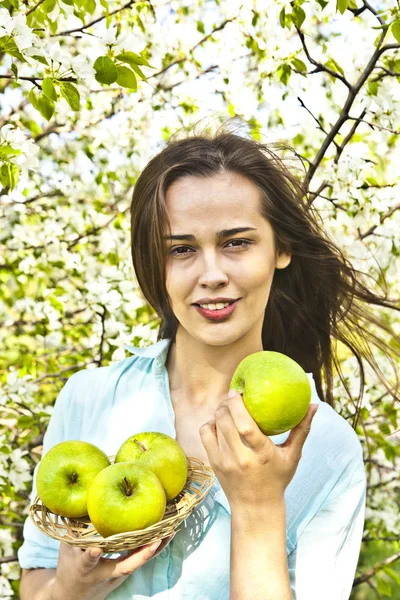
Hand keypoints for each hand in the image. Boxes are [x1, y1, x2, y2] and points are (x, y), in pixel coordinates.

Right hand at [52, 534, 174, 599]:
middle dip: (140, 556)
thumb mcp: (66, 551)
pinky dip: (154, 548)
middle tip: (155, 542)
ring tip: (170, 533)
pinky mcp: (125, 572)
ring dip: (155, 549)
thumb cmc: (69, 569)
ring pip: (138, 563)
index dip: (91, 557)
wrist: (73, 598)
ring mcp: (117, 575)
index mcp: (83, 569)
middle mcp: (104, 574)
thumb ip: (72, 532)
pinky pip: (141, 559)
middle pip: (124, 567)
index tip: (96, 550)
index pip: (87, 563)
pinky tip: (167, 534)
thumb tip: (76, 506)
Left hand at [199, 389, 317, 510]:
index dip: (237, 405)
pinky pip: (205, 434)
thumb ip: (302, 429)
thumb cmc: (277, 479)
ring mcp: (224, 461)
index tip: (238, 392)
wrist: (255, 507)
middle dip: (226, 403)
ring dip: (220, 412)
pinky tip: (220, 423)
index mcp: (261, 454)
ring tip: (229, 408)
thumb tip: (314, 405)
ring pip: (214, 425)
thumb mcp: (292, 456)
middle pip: (225, 421)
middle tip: (234, 396)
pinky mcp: (214, 462)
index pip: (245, 426)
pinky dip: (210, 424)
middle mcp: (240, 457)